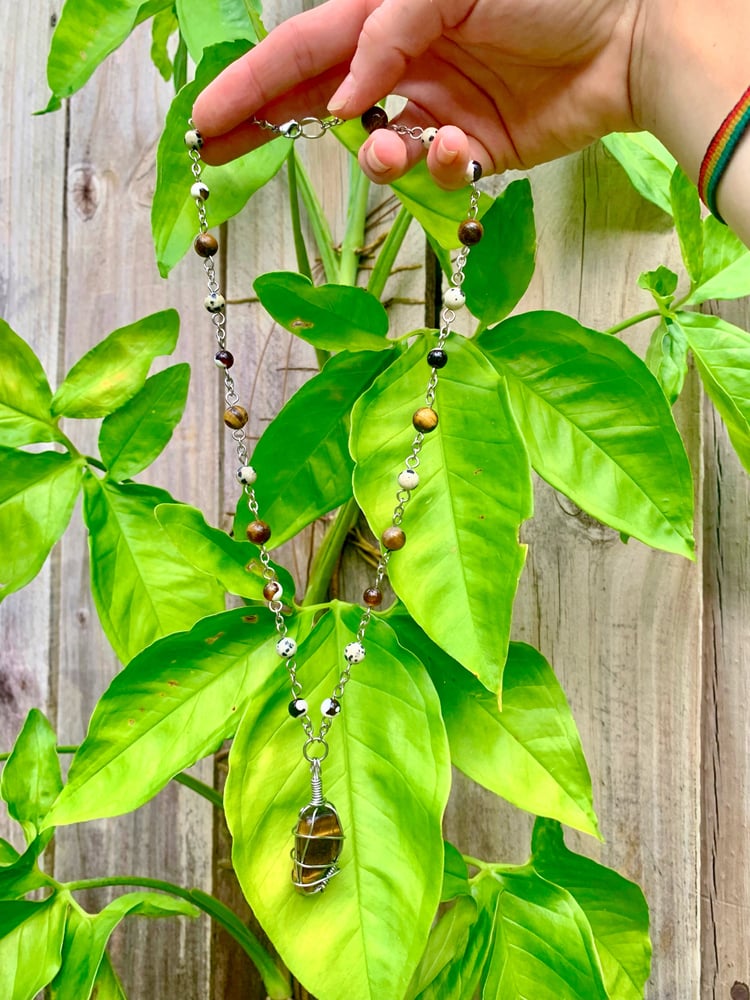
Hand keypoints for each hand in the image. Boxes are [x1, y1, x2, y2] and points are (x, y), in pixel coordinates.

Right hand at [192, 0, 643, 187]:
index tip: (204, 121)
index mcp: (387, 18)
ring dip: (376, 160)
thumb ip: (386, 33)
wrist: (629, 39)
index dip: (250, 86)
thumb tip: (343, 100)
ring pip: (374, 152)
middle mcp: (403, 66)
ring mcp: (434, 112)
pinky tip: (461, 148)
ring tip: (395, 150)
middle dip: (267, 130)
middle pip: (316, 103)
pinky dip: (439, 170)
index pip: (302, 53)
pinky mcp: (469, 154)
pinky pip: (434, 176)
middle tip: (217, 158)